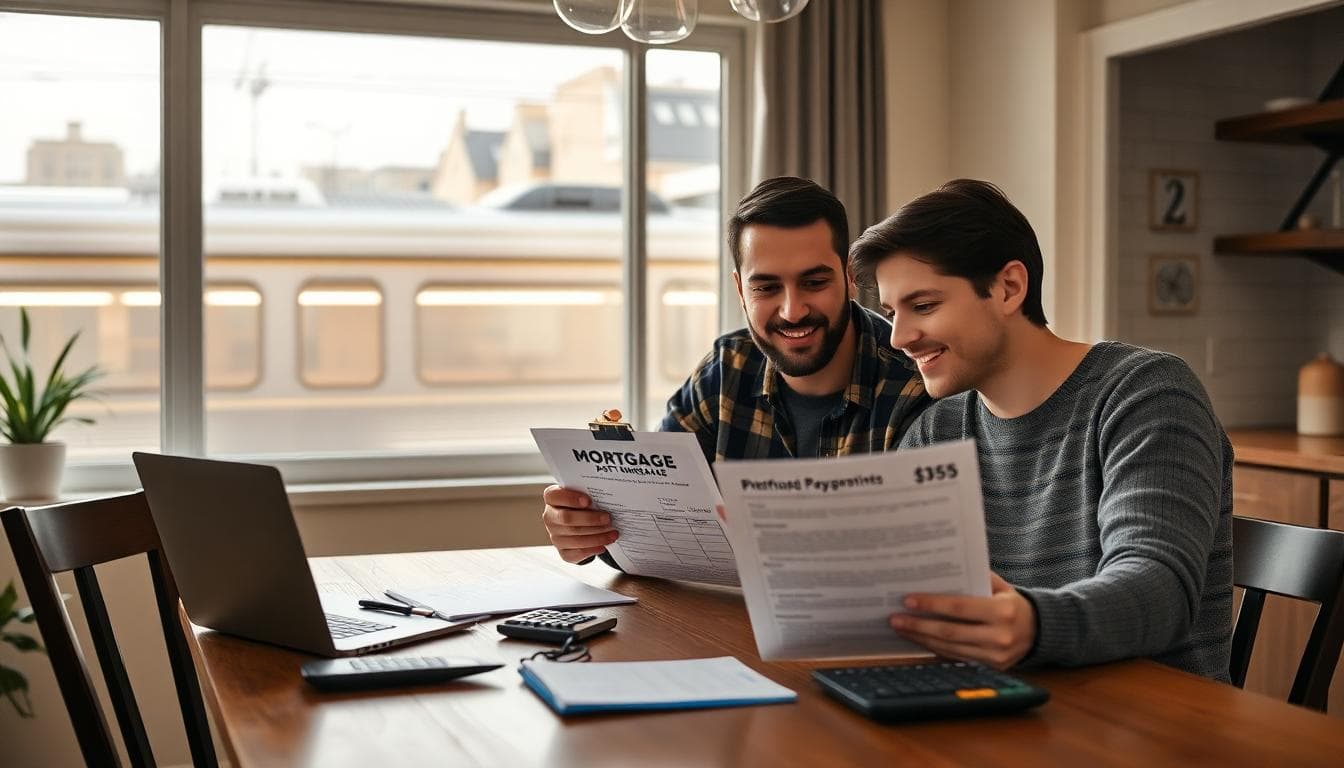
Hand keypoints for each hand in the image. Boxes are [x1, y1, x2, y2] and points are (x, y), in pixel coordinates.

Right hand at [541, 485, 618, 563]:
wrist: (578, 522)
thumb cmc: (582, 504)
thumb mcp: (583, 494)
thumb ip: (588, 493)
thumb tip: (606, 496)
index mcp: (552, 498)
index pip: (554, 496)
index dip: (570, 498)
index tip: (588, 501)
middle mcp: (550, 518)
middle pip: (567, 519)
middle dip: (590, 519)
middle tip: (608, 518)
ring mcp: (555, 536)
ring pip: (575, 538)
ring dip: (597, 536)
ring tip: (613, 533)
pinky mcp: (563, 551)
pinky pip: (577, 552)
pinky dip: (592, 549)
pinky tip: (604, 545)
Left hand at [887, 573, 1035, 669]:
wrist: (1040, 631)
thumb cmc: (1013, 603)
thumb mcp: (1001, 586)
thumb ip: (976, 578)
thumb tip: (941, 571)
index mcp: (1002, 612)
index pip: (959, 607)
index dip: (932, 604)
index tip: (908, 600)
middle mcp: (999, 636)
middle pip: (950, 632)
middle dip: (919, 625)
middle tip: (895, 618)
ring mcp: (995, 656)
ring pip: (950, 648)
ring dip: (922, 638)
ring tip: (901, 628)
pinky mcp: (991, 668)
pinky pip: (957, 657)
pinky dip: (935, 648)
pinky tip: (920, 639)